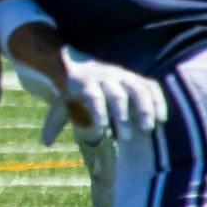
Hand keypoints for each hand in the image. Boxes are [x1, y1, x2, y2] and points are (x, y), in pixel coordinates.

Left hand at [39, 48, 166, 146]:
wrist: (78, 64)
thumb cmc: (72, 90)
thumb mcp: (62, 102)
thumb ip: (55, 121)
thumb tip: (45, 142)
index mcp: (85, 83)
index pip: (93, 96)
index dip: (98, 112)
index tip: (103, 129)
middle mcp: (105, 77)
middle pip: (117, 95)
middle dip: (122, 117)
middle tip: (126, 137)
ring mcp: (122, 75)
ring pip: (137, 89)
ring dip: (144, 109)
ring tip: (147, 129)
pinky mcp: (135, 77)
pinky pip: (150, 86)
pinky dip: (157, 101)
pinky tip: (161, 119)